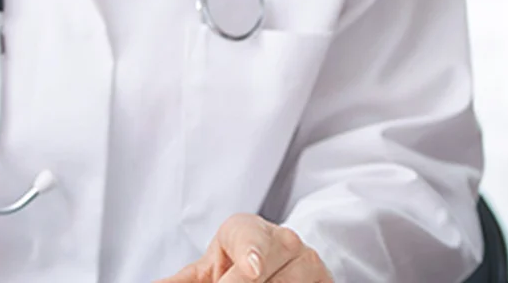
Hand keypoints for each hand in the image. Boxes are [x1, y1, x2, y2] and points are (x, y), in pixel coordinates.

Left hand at [156, 214, 332, 282]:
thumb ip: (181, 282)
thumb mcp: (207, 272)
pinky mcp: (326, 282)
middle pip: (265, 269)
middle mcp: (284, 241)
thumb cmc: (235, 268)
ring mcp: (309, 264)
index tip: (251, 268)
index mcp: (247, 230)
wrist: (282, 266)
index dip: (252, 251)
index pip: (248, 237)